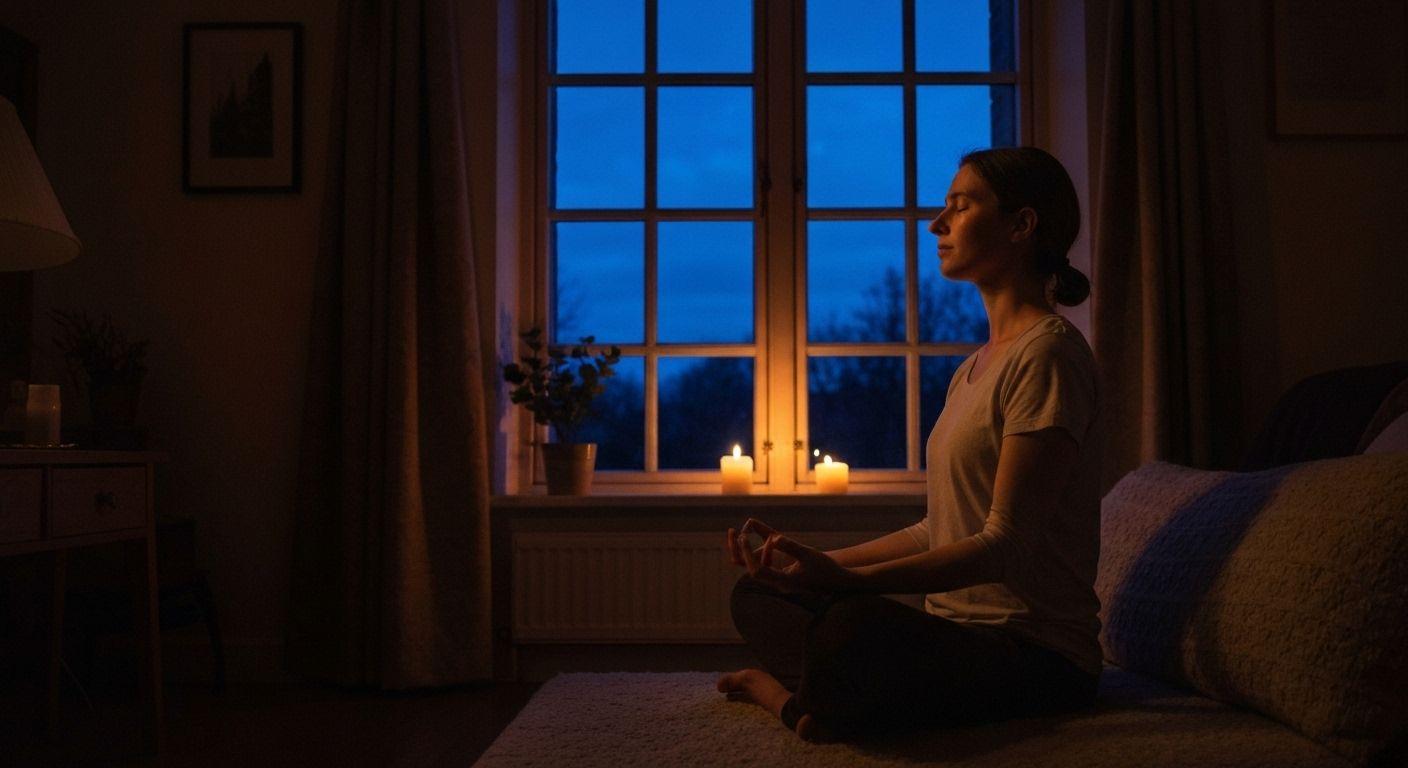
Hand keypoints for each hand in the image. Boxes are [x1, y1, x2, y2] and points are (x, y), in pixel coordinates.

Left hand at [727, 518, 861, 593]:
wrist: (838, 581)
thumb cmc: (825, 568)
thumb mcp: (807, 553)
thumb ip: (790, 546)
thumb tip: (774, 538)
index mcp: (783, 582)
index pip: (757, 571)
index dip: (747, 554)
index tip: (744, 537)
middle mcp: (779, 585)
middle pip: (752, 572)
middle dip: (743, 553)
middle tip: (738, 534)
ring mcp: (781, 583)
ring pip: (759, 569)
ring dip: (752, 553)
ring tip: (746, 533)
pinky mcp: (784, 578)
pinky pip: (767, 567)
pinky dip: (764, 554)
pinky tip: (767, 539)